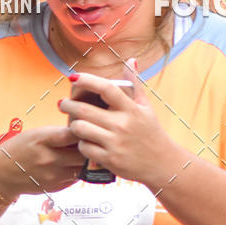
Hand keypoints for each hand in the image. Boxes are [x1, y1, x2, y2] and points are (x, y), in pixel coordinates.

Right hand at [0, 126, 82, 198]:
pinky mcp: (56, 186)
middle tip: (91, 141)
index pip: (73, 133)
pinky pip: (75, 177)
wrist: (1, 174)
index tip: (88, 127)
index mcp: (42, 140)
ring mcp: (53, 175)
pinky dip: (77, 170)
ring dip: (85, 160)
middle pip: (82, 152)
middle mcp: (48, 158)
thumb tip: (83, 131)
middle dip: (88, 146)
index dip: (84, 130)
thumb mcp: (36, 134)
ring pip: (82, 167)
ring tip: (83, 153)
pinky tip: (72, 164)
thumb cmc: (19, 149)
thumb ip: (59, 133)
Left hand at [58, 61, 174, 187]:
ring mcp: (115, 143)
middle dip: (68, 105)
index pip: (106, 89)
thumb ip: (135, 84)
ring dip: (74, 125)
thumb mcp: (146, 107)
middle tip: (63, 103)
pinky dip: (82, 144)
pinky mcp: (110, 159)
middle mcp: (122, 125)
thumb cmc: (151, 133)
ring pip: (80, 129)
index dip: (87, 80)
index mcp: (131, 109)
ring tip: (74, 123)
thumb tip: (130, 60)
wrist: (162, 164)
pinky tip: (85, 141)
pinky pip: (84, 148)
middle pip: (84, 110)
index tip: (73, 78)